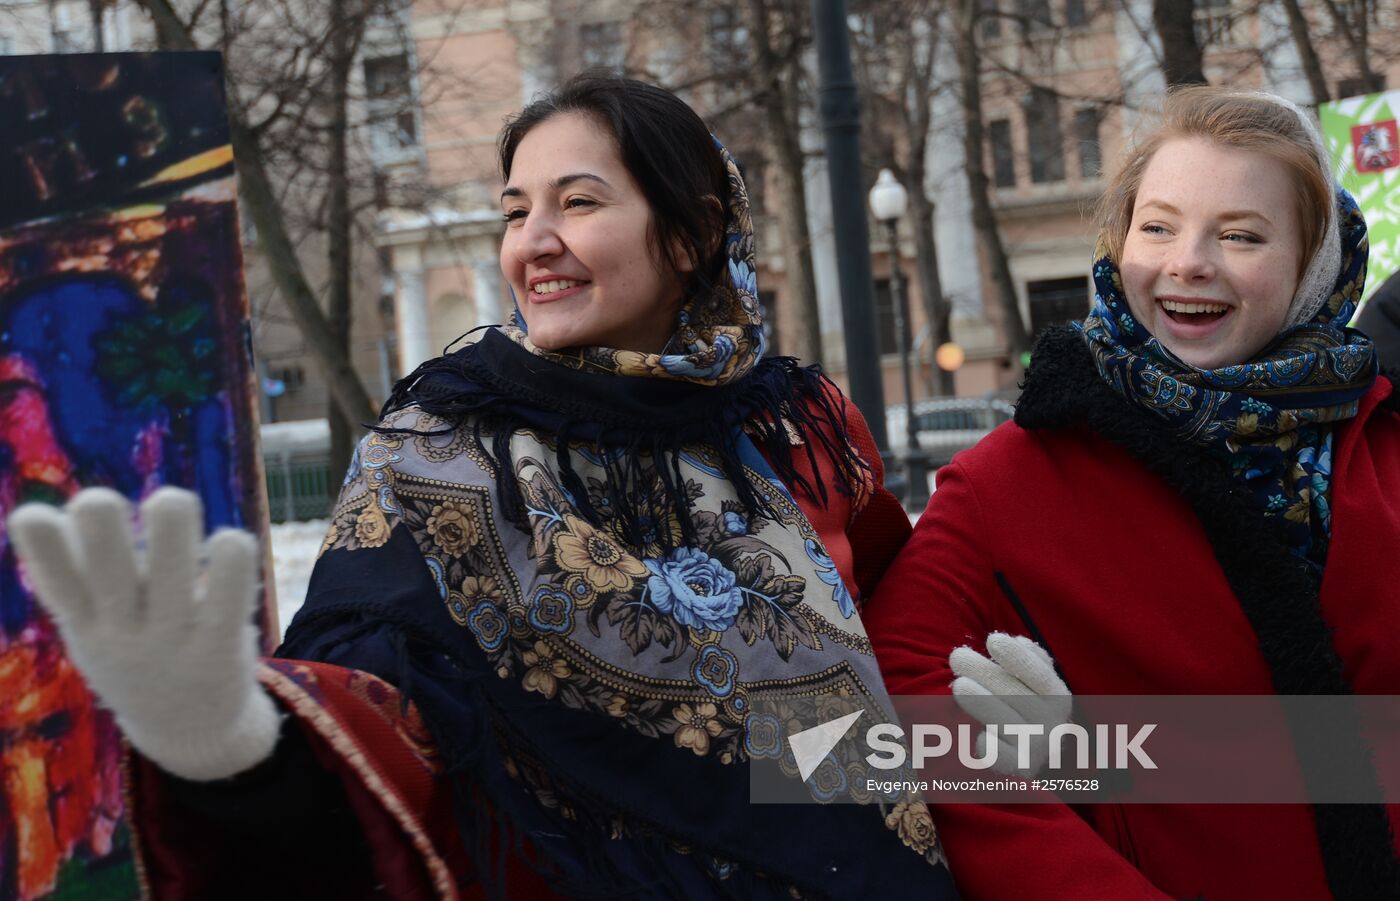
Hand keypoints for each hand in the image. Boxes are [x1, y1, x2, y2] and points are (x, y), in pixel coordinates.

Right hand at [7, 487, 280, 780]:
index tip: (40, 515)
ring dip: (168, 521)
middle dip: (98, 518)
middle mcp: (122, 632)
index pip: (52, 577)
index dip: (41, 538)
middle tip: (103, 501)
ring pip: (169, 572)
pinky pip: (227, 597)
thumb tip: (38, 517)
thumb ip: (73, 576)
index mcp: (85, 621)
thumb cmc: (135, 650)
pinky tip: (229, 540)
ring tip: (171, 502)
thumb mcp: (90, 624)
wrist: (190, 731)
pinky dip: (230, 557)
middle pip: (103, 566)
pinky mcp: (220, 649)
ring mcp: (171, 642)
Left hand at [950, 632, 1071, 776]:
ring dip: (982, 702)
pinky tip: (978, 736)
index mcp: (1057, 697)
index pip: (1040, 676)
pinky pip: (1002, 758)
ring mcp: (1036, 747)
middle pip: (1017, 696)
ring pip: (1006, 723)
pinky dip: (991, 748)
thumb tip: (1018, 642)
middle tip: (957, 657)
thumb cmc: (1022, 704)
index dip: (1017, 658)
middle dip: (985, 673)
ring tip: (959, 685)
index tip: (992, 640)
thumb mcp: (1031, 681)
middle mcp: (1053, 723)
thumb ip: (1028, 658)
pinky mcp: (1017, 767)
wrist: (1028, 752)